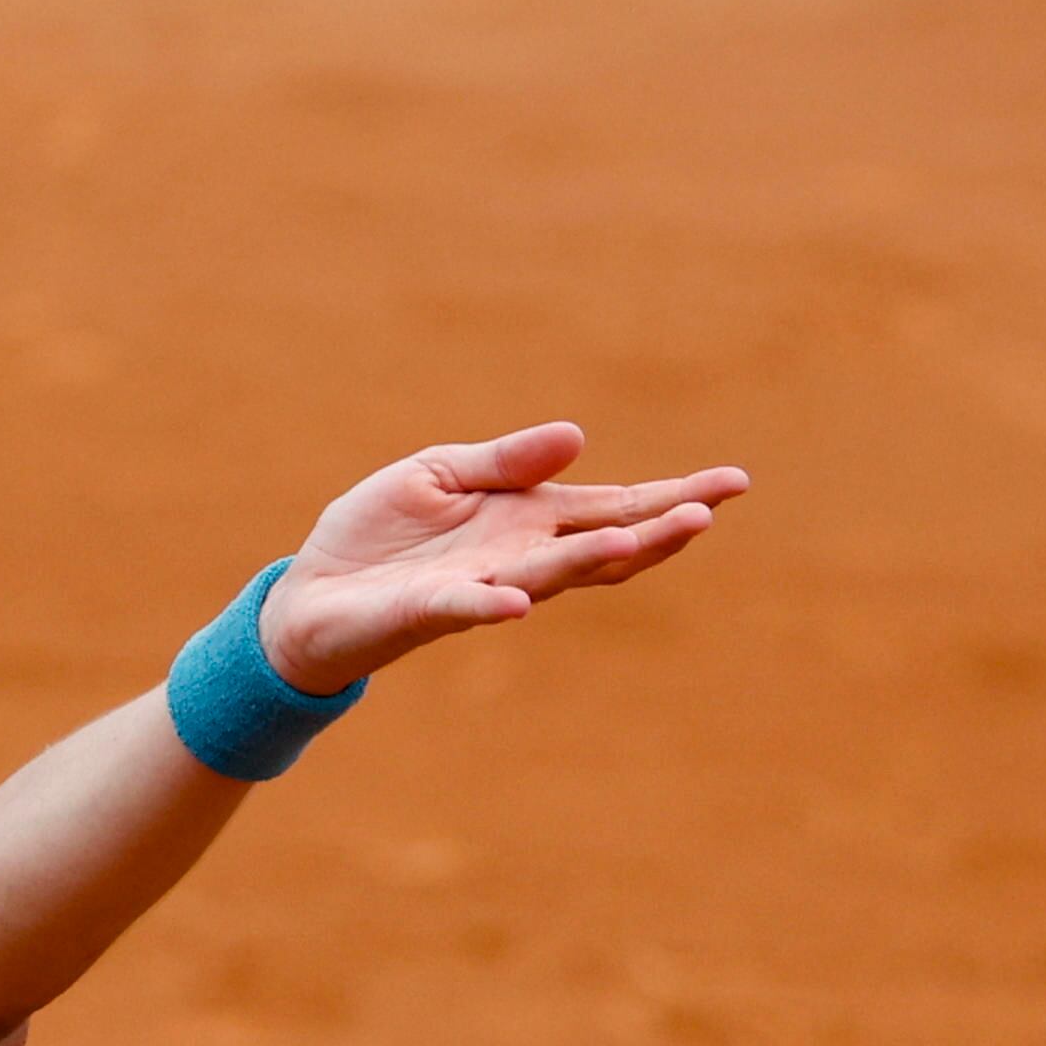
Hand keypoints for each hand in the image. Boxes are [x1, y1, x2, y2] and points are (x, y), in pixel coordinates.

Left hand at [255, 423, 748, 694]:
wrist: (312, 592)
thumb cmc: (380, 535)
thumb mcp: (442, 473)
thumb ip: (507, 461)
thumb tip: (577, 435)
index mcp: (529, 520)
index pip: (614, 507)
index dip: (673, 495)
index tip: (734, 482)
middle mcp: (519, 558)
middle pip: (603, 544)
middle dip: (656, 530)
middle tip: (709, 512)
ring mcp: (481, 587)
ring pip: (551, 577)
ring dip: (594, 561)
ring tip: (639, 542)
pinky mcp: (429, 610)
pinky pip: (468, 608)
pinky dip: (492, 606)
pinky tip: (518, 602)